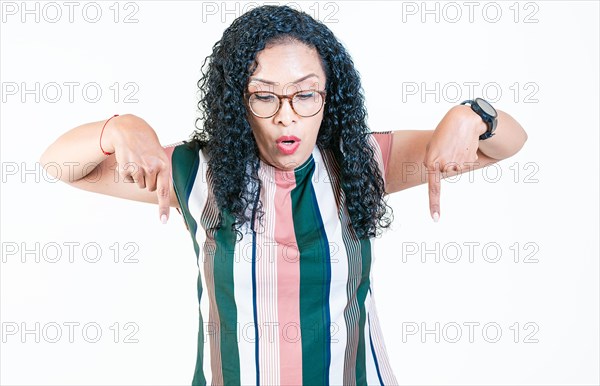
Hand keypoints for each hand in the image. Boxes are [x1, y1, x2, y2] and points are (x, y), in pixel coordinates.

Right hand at [104, 114, 172, 223]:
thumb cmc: (147, 144)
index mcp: (164, 165)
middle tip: (146, 164)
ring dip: (137, 176)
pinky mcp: (126, 167)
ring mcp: (138, 168)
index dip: (163, 208)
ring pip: (139, 185)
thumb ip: (162, 172)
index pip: (164, 191)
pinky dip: (127, 173)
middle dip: (148, 180)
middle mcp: (152, 168)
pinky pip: (128, 179)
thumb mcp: (160, 156)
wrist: (129, 129)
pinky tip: (129, 160)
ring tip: (138, 160)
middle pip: (150, 188)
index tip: (163, 221)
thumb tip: (161, 192)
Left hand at [423, 105, 485, 221]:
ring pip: (457, 168)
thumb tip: (447, 172)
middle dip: (446, 161)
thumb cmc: (445, 131)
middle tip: (447, 146)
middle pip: (446, 172)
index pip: (434, 187)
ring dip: (457, 158)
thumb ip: (433, 161)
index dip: (434, 203)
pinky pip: (466, 163)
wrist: (464, 119)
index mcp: (431, 162)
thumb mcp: (433, 145)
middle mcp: (444, 165)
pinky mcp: (469, 160)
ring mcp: (458, 164)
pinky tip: (464, 144)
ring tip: (456, 144)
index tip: (435, 218)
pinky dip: (466, 156)